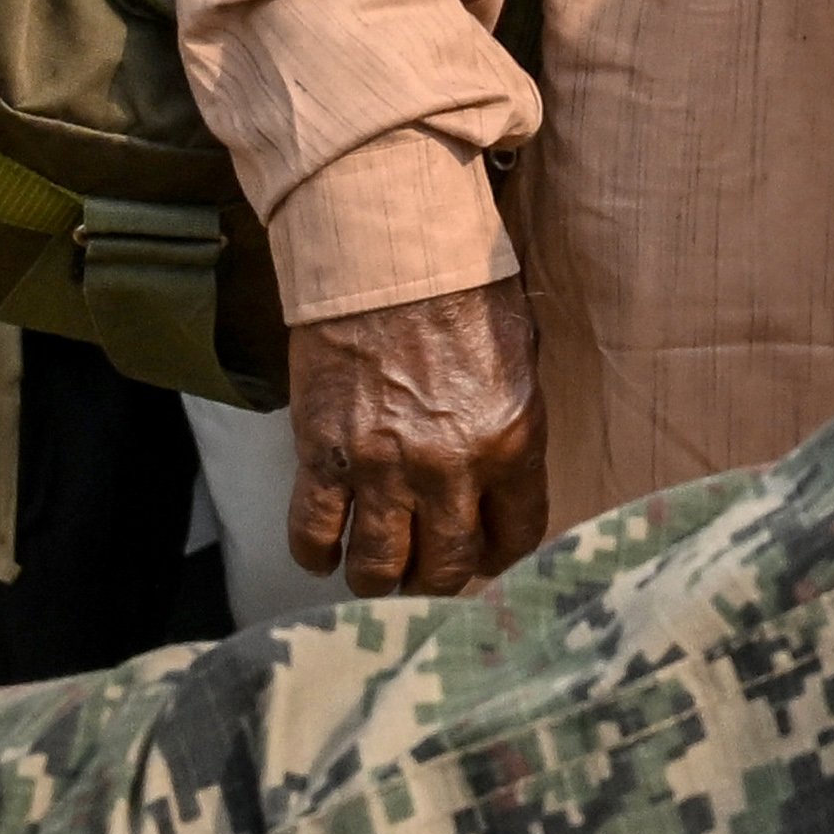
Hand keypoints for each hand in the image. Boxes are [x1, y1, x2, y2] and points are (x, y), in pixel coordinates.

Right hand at [287, 274, 543, 595]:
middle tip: (427, 569)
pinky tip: (325, 550)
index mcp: (510, 441)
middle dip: (438, 578)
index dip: (500, 556)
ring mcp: (382, 468)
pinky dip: (317, 554)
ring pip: (380, 568)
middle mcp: (450, 468)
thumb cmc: (461, 293)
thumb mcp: (519, 360)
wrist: (384, 255)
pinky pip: (315, 534)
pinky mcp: (324, 457)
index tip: (485, 554)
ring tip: (378, 566)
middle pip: (447, 566)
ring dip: (380, 578)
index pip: (517, 537)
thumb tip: (503, 487)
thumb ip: (513, 431)